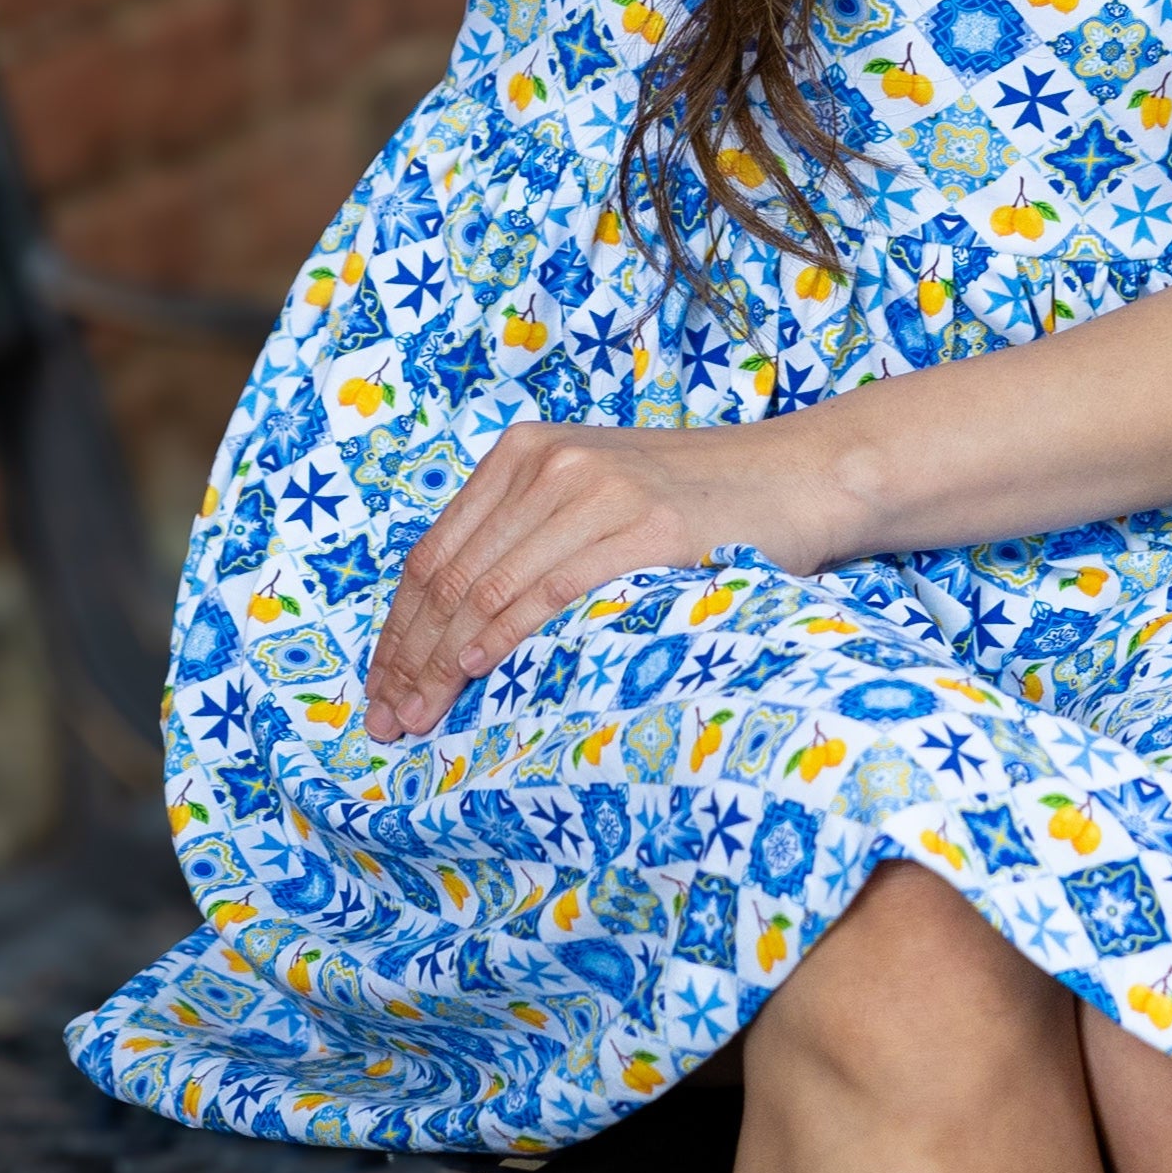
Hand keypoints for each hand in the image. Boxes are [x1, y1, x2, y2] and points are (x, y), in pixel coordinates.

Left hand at [361, 417, 842, 743]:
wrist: (792, 478)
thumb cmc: (689, 504)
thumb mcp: (590, 497)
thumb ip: (525, 538)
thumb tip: (446, 634)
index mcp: (524, 452)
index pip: (433, 552)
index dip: (398, 629)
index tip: (379, 689)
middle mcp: (550, 461)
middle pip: (450, 575)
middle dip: (410, 657)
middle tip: (389, 720)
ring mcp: (597, 489)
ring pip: (489, 586)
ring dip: (445, 661)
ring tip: (423, 715)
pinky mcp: (644, 525)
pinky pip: (552, 586)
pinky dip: (507, 633)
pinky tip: (478, 669)